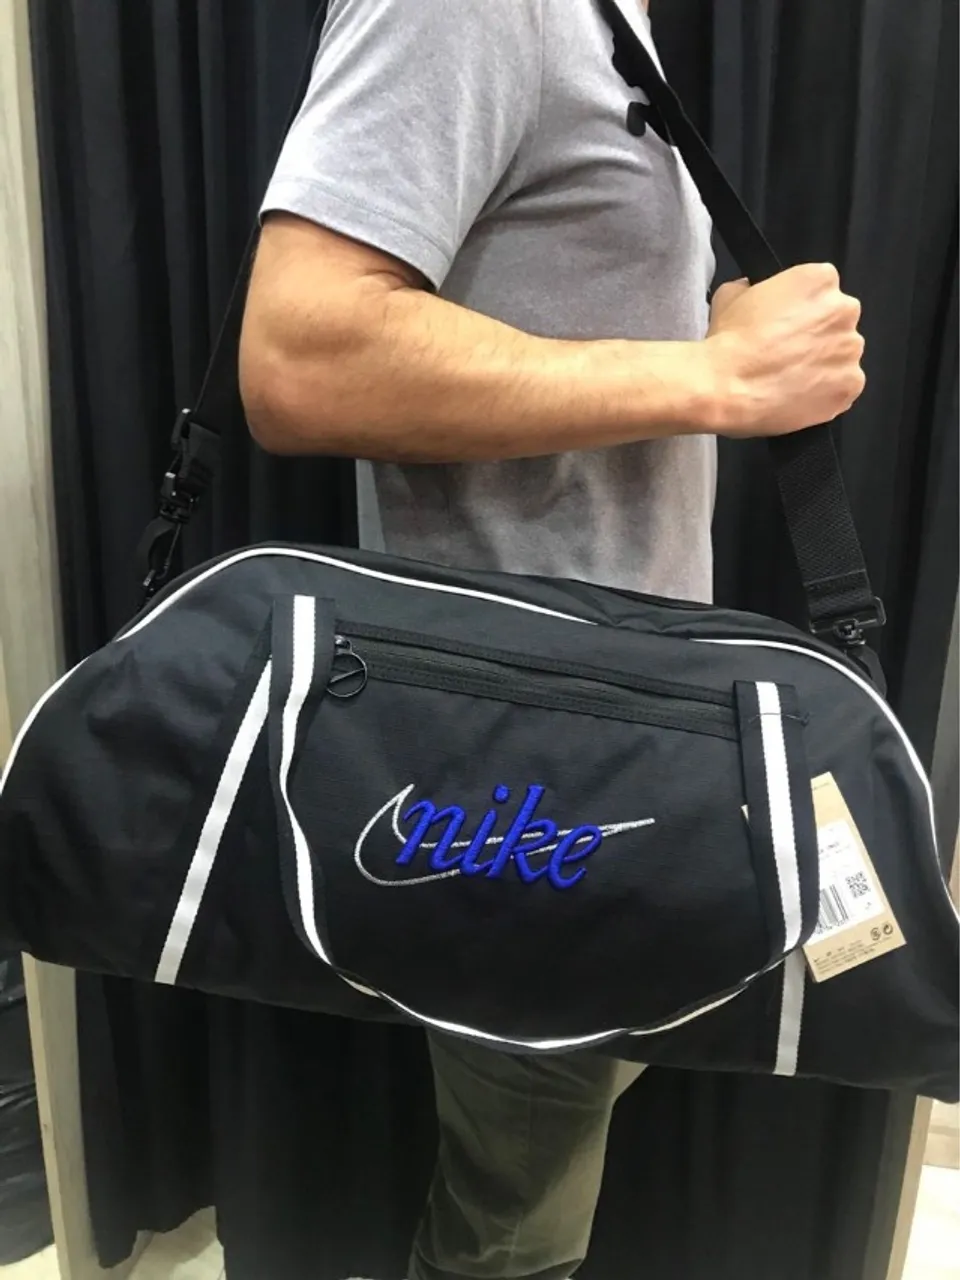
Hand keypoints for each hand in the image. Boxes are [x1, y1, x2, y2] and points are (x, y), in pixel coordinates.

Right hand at [704, 264, 865, 436]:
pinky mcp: (851, 386)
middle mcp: (845, 310)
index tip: (785, 325)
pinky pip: (843, 388)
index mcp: (821, 279)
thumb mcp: (731, 295)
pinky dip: (825, 394)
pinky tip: (798, 397)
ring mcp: (851, 350)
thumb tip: (751, 292)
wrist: (726, 385)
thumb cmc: (728, 340)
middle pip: (837, 321)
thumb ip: (752, 289)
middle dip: (817, 335)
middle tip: (787, 353)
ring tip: (789, 379)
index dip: (801, 309)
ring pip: (841, 356)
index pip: (821, 289)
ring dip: (823, 365)